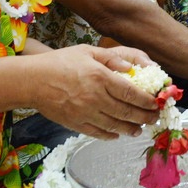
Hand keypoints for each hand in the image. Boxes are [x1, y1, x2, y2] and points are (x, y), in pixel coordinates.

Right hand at [28, 45, 160, 139]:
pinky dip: (111, 135)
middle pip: (127, 112)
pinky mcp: (76, 124)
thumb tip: (131, 68)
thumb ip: (111, 58)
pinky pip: (98, 133)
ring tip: (139, 129)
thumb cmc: (59, 62)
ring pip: (115, 126)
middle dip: (145, 117)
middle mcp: (96, 97)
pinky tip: (117, 134)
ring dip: (131, 129)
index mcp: (100, 77)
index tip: (155, 103)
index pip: (131, 92)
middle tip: (154, 118)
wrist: (32, 81)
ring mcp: (86, 113)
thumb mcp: (87, 51)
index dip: (146, 100)